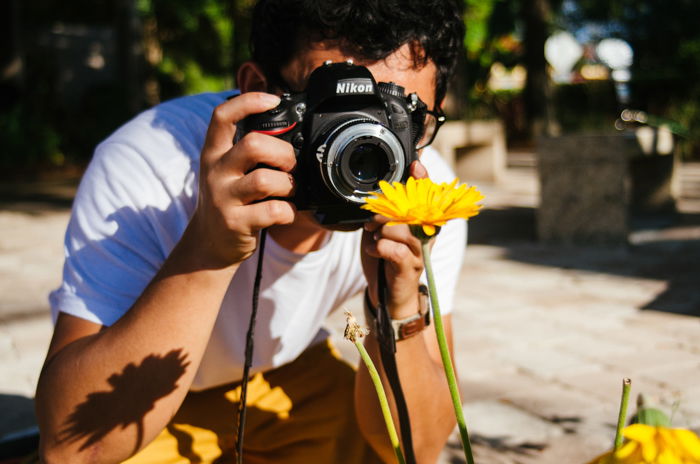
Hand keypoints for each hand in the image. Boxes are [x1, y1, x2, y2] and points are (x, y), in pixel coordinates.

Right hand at [184, 92, 296, 267]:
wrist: (209, 244)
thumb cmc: (229, 200)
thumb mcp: (228, 170)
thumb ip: (248, 150)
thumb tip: (289, 130)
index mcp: (214, 152)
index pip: (222, 116)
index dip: (248, 101)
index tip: (273, 100)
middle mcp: (215, 172)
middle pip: (254, 145)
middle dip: (284, 153)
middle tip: (289, 165)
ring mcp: (223, 198)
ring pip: (267, 180)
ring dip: (289, 184)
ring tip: (288, 191)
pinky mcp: (235, 223)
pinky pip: (274, 211)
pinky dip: (289, 211)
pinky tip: (285, 212)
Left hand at [361, 161, 429, 318]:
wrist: (388, 294)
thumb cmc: (387, 258)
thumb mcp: (384, 229)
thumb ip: (386, 211)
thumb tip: (380, 191)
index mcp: (423, 222)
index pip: (429, 195)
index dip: (424, 178)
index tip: (416, 164)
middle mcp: (426, 235)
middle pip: (412, 210)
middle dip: (387, 210)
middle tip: (371, 218)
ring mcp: (420, 251)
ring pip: (402, 229)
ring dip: (381, 229)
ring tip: (373, 235)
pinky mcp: (410, 267)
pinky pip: (394, 249)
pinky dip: (379, 247)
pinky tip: (373, 249)